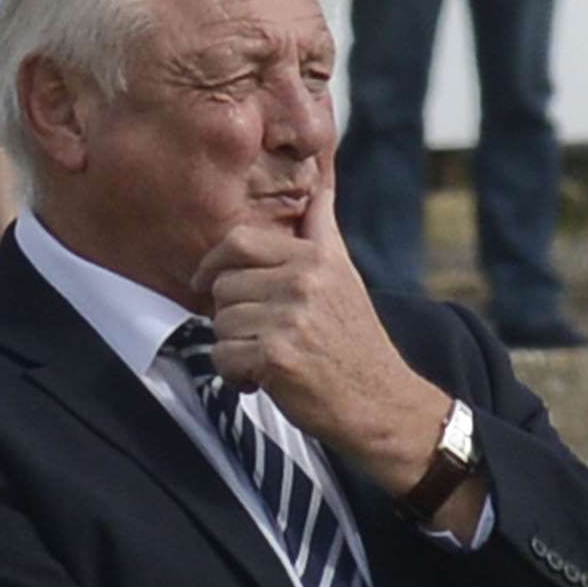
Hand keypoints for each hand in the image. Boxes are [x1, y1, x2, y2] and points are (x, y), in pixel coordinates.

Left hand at [189, 181, 450, 498]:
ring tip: (265, 358)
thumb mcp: (344, 275)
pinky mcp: (276, 355)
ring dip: (233, 348)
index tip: (206, 282)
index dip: (213, 264)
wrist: (382, 401)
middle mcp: (303, 281)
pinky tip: (262, 379)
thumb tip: (319, 185)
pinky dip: (235, 375)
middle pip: (223, 287)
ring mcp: (289, 317)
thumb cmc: (355, 340)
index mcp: (315, 257)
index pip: (239, 242)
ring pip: (220, 323)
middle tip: (258, 336)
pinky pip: (223, 356)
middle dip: (231, 316)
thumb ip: (322, 231)